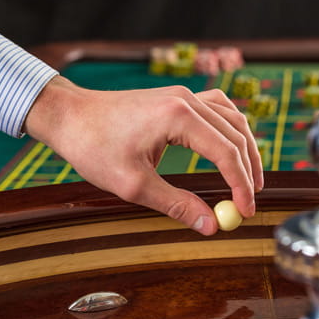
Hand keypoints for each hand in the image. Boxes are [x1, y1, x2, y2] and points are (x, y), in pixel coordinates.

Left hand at [22, 76, 263, 234]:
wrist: (69, 116)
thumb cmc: (93, 147)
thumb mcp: (134, 184)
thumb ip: (176, 204)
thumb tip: (210, 225)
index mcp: (178, 116)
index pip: (226, 152)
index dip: (240, 185)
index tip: (245, 211)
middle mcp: (186, 99)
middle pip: (235, 133)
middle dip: (248, 169)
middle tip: (250, 200)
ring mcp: (181, 94)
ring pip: (231, 117)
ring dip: (243, 147)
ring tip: (248, 178)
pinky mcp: (174, 97)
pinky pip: (216, 109)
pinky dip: (228, 130)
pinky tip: (229, 147)